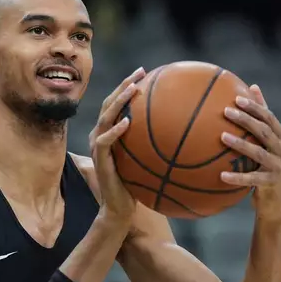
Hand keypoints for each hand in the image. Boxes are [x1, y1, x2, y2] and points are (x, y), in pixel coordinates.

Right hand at [89, 67, 145, 219]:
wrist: (119, 209)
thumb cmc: (135, 186)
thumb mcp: (146, 161)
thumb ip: (153, 145)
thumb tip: (182, 133)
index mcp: (109, 133)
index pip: (116, 104)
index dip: (127, 86)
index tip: (145, 72)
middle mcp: (100, 136)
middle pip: (109, 103)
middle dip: (124, 85)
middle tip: (140, 72)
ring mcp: (98, 148)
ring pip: (105, 117)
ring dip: (118, 101)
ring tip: (132, 89)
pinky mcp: (100, 161)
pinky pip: (106, 141)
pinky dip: (115, 130)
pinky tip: (127, 122)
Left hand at [220, 84, 280, 219]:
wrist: (275, 198)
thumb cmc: (266, 163)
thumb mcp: (266, 140)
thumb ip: (261, 116)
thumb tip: (252, 86)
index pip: (269, 117)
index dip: (255, 106)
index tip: (236, 98)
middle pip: (264, 131)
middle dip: (246, 120)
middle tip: (226, 111)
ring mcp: (278, 166)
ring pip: (259, 153)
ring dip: (240, 144)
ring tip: (222, 136)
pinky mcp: (271, 182)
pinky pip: (252, 179)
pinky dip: (237, 177)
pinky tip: (221, 175)